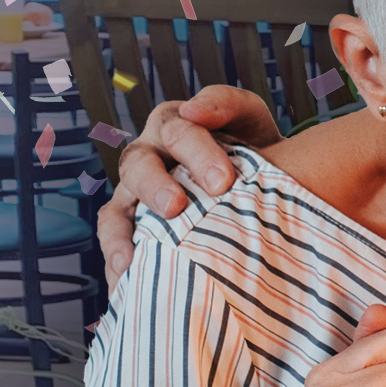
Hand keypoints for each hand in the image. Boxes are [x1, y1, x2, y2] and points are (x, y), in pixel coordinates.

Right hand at [98, 86, 280, 286]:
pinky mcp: (134, 225)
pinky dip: (118, 261)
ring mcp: (137, 193)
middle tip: (177, 208)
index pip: (180, 133)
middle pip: (139, 167)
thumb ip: (227, 104)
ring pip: (117, 208)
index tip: (223, 182)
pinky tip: (125, 282)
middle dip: (156, 187)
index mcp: (174, 126)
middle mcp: (149, 156)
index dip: (199, 155)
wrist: (269, 182)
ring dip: (121, 233)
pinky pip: (117, 242)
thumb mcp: (249, 117)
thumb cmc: (254, 144)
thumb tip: (194, 109)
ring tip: (130, 258)